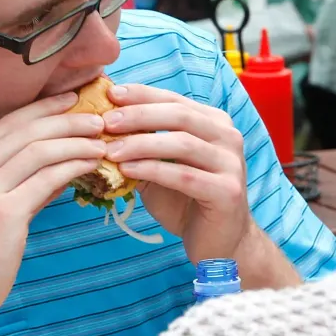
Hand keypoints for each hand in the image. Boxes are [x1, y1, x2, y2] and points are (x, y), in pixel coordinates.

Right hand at [0, 93, 106, 327]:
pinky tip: (91, 165)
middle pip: (25, 130)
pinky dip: (73, 167)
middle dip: (65, 119)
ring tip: (100, 143)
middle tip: (96, 118)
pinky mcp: (4, 213)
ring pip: (38, 150)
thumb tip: (58, 166)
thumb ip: (15, 183)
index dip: (42, 108)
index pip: (7, 123)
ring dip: (75, 142)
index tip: (71, 100)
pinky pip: (47, 179)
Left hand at [100, 83, 251, 262]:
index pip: (175, 100)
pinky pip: (184, 176)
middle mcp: (228, 137)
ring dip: (141, 144)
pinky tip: (128, 171)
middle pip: (179, 115)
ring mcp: (231, 164)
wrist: (219, 242)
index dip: (142, 95)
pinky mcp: (228, 192)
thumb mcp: (162, 166)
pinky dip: (153, 170)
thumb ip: (144, 145)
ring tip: (111, 150)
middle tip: (106, 122)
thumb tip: (105, 121)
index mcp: (214, 123)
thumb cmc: (187, 201)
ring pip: (181, 143)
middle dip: (139, 115)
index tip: (109, 94)